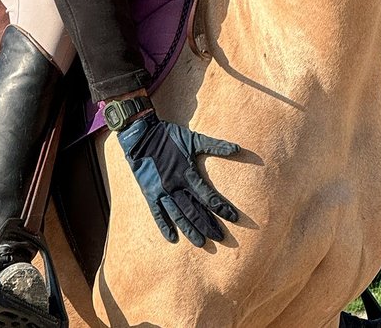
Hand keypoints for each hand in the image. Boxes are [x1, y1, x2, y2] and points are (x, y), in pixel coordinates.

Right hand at [115, 113, 239, 246]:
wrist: (142, 136)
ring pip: (179, 216)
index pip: (209, 197)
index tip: (234, 218)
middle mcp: (176, 186)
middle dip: (209, 225)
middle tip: (221, 238)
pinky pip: (158, 214)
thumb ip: (216, 146)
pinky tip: (173, 239)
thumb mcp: (194, 139)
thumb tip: (238, 148)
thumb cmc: (170, 136)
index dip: (222, 208)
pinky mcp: (150, 194)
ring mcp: (162, 191)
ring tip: (201, 243)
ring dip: (190, 230)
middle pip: (196, 211)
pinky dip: (165, 226)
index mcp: (188, 174)